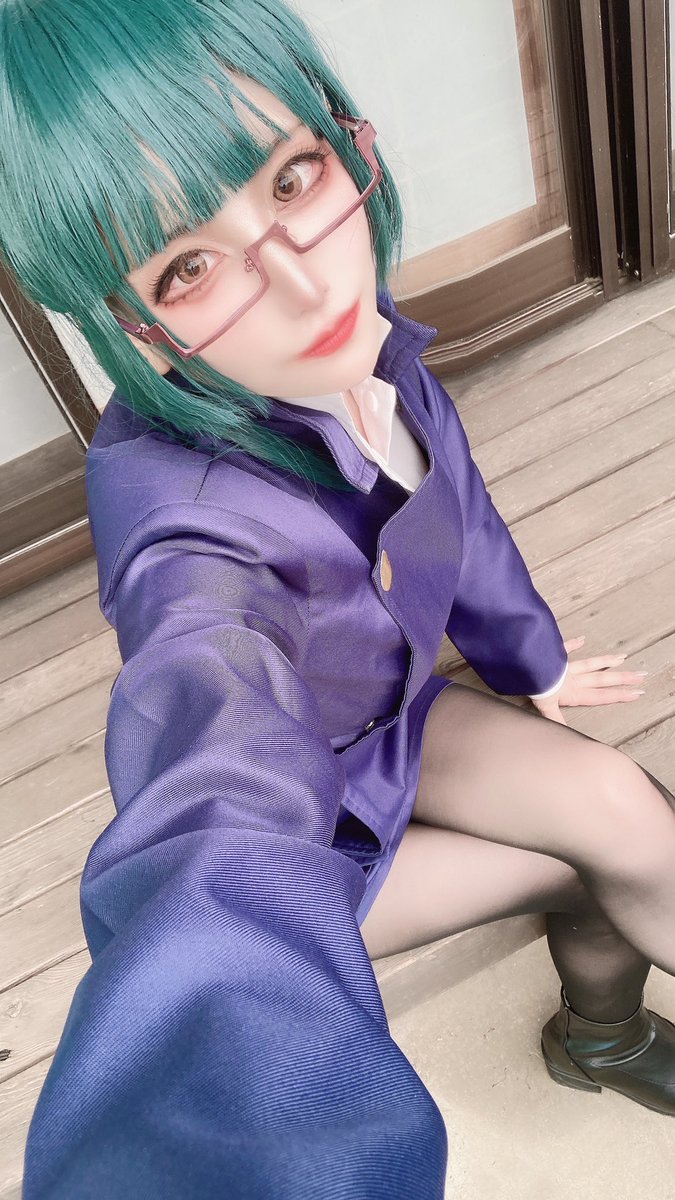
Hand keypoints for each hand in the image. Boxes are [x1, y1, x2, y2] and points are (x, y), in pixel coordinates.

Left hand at [529, 636, 647, 726]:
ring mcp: (566, 666)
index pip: (601, 695)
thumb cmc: (535, 687)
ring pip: (590, 663)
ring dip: (606, 661)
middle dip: (622, 679)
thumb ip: (557, 721)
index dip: (619, 695)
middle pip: (602, 679)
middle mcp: (574, 678)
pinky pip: (565, 648)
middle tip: (641, 675)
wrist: (525, 665)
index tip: (637, 693)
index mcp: (573, 692)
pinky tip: (582, 639)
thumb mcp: (545, 708)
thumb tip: (567, 734)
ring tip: (623, 657)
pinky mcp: (554, 655)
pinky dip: (573, 644)